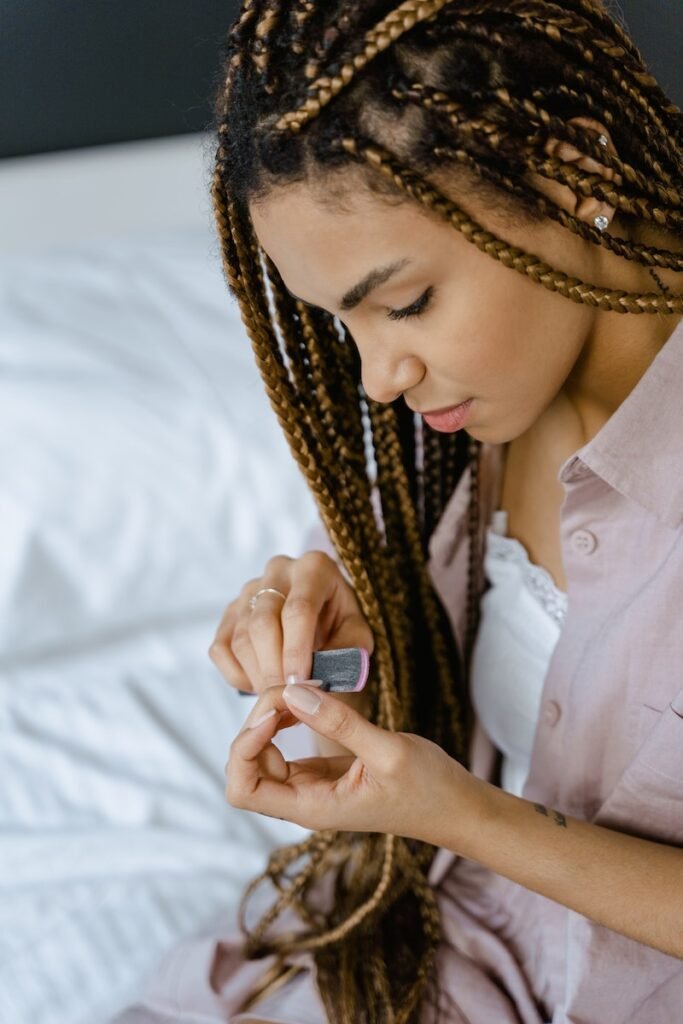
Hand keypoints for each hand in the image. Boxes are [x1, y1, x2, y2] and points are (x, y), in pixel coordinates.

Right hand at [208, 550, 373, 693]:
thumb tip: (316, 678)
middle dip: (274, 669)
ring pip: (240, 638)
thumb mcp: (357, 636)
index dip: (297, 651)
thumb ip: (344, 653)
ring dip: (257, 676)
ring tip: (279, 696)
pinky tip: (260, 685)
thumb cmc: (342, 625)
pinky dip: (237, 675)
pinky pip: (221, 649)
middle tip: (288, 699)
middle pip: (263, 624)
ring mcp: (248, 590)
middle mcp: (277, 570)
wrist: (324, 619)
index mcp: (314, 568)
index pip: (298, 609)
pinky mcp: (229, 612)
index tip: (301, 685)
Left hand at [225, 682, 483, 850]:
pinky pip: (286, 745)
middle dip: (257, 723)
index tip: (276, 714)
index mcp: (311, 807)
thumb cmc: (429, 789)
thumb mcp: (387, 751)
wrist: (457, 807)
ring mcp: (310, 786)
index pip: (242, 789)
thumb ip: (338, 723)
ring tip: (306, 691)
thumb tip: (292, 693)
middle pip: (246, 765)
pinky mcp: (322, 771)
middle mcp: (302, 800)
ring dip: (273, 717)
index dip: (245, 748)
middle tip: (293, 692)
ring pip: (263, 751)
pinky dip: (290, 717)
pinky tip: (313, 699)